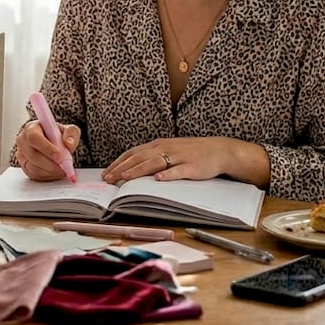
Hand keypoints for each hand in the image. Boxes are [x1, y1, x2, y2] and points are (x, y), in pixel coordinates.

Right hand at [13, 120, 80, 180]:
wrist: (52, 143)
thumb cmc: (57, 135)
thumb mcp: (68, 130)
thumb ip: (71, 133)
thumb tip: (68, 142)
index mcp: (31, 128)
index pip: (34, 137)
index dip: (47, 148)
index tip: (60, 156)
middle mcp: (23, 141)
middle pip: (33, 154)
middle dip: (51, 163)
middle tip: (64, 167)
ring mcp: (22, 155)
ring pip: (34, 167)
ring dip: (51, 171)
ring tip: (63, 169)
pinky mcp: (24, 167)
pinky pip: (35, 175)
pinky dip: (48, 176)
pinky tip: (56, 172)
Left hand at [102, 136, 268, 185]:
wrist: (219, 150)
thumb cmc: (191, 152)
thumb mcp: (169, 151)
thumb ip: (152, 158)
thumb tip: (131, 168)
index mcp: (158, 145)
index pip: (133, 153)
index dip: (118, 163)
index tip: (106, 173)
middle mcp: (165, 148)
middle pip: (139, 158)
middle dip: (122, 169)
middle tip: (109, 179)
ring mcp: (179, 157)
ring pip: (154, 163)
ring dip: (138, 171)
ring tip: (125, 178)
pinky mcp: (192, 166)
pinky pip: (178, 171)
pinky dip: (167, 175)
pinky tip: (158, 180)